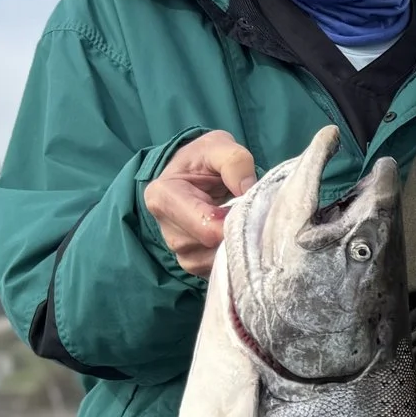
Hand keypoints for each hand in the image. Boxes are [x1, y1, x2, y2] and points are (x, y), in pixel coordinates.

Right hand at [145, 131, 256, 275]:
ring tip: (242, 221)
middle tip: (252, 212)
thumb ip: (234, 160)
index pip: (206, 227)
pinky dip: (236, 256)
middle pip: (213, 246)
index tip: (250, 206)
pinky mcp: (194, 265)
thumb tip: (247, 190)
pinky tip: (239, 236)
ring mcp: (180, 252)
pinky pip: (221, 269)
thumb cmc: (205, 160)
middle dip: (238, 232)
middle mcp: (167, 230)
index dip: (235, 221)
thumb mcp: (219, 147)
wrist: (196, 176)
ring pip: (218, 260)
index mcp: (163, 198)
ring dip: (239, 245)